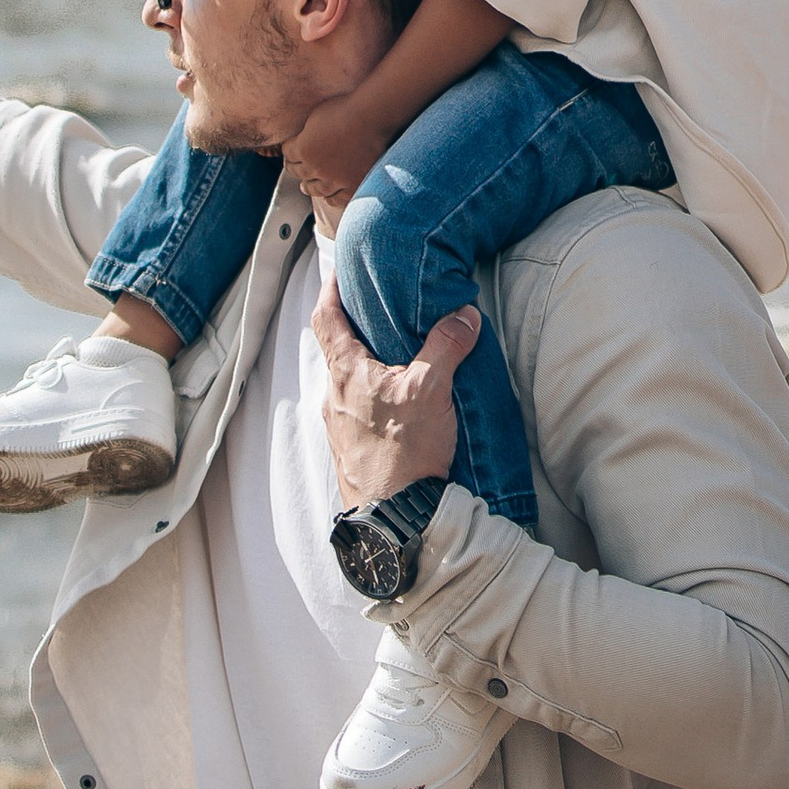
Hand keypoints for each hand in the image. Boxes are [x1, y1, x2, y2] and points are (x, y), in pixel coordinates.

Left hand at [282, 94, 392, 224]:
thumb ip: (307, 131)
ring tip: (305, 187)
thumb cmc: (346, 109)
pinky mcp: (352, 185)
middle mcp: (315, 167)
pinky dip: (331, 198)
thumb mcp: (317, 115)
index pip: (288, 153)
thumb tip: (302, 137)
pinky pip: (338, 198)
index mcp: (303, 148)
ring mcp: (334, 179)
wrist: (371, 118)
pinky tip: (329, 198)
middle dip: (295, 169)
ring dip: (309, 187)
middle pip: (299, 172)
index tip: (289, 150)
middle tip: (293, 169)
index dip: (288, 151)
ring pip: (316, 189)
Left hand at [311, 282, 478, 508]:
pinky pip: (355, 408)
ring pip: (347, 381)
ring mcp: (338, 425)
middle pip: (336, 348)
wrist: (396, 516)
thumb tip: (463, 314)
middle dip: (354, 327)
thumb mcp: (431, 391)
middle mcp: (333, 396)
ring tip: (395, 354)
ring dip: (365, 364)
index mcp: (345, 373)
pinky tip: (396, 401)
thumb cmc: (404, 453)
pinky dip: (371, 393)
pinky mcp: (350, 448)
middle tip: (378, 309)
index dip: (330, 290)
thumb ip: (446, 347)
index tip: (339, 273)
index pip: (325, 318)